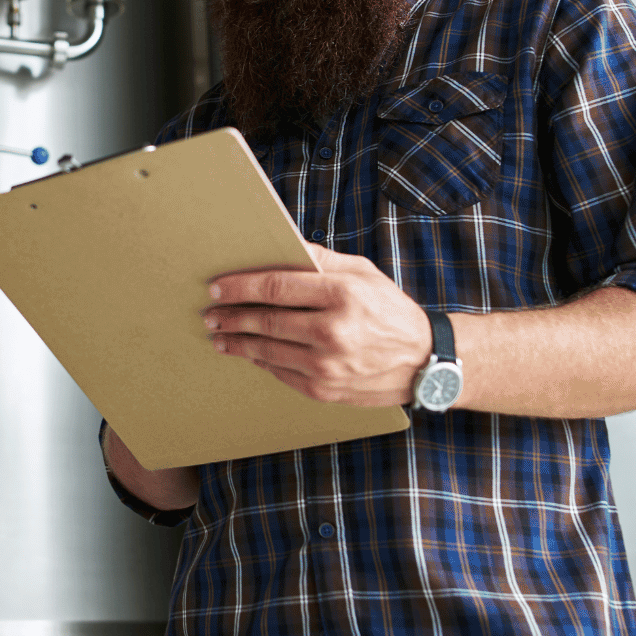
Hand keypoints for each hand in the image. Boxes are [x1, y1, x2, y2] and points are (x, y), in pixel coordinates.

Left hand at [203, 243, 433, 405]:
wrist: (425, 362)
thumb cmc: (391, 310)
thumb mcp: (364, 273)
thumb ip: (322, 260)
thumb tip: (282, 245)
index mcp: (343, 295)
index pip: (277, 287)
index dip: (241, 287)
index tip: (217, 287)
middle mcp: (333, 332)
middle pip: (265, 322)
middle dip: (231, 316)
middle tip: (210, 313)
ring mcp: (328, 365)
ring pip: (267, 351)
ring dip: (237, 343)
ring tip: (219, 335)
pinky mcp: (324, 390)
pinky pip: (281, 373)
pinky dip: (260, 361)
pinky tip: (248, 353)